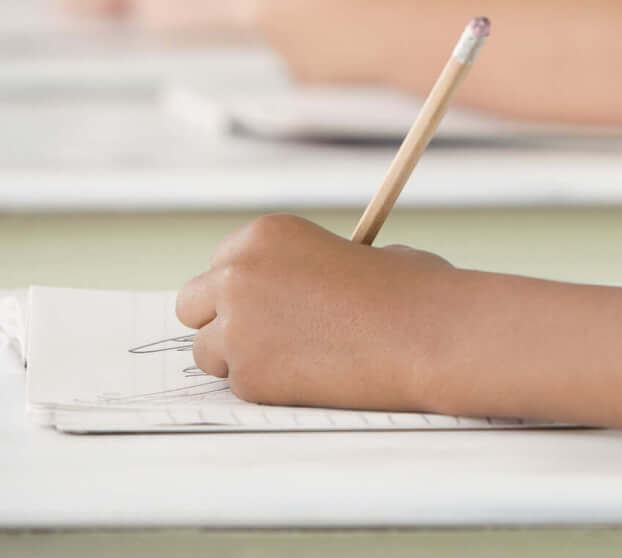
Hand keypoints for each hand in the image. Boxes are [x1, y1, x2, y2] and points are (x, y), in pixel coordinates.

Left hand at [176, 214, 454, 408]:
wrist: (428, 334)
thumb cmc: (412, 291)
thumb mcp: (359, 253)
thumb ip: (311, 267)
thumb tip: (295, 291)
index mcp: (266, 235)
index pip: (221, 264)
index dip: (244, 286)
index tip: (268, 301)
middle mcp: (238, 276)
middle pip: (193, 304)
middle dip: (222, 320)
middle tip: (266, 335)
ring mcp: (237, 329)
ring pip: (208, 352)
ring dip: (241, 357)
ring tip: (299, 359)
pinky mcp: (248, 378)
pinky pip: (239, 385)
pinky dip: (269, 387)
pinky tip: (314, 377)